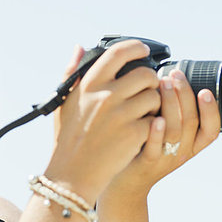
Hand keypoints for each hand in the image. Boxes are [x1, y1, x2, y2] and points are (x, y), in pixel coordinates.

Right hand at [46, 40, 161, 203]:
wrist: (72, 174)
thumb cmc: (68, 138)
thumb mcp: (64, 102)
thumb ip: (72, 73)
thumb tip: (80, 47)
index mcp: (89, 84)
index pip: (117, 53)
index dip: (135, 48)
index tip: (143, 50)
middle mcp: (105, 96)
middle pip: (145, 75)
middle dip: (151, 82)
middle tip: (146, 91)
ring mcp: (121, 115)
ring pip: (155, 97)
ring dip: (154, 104)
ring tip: (143, 113)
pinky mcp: (134, 134)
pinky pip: (156, 120)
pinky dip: (153, 125)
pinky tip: (142, 131)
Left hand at [102, 69, 221, 199]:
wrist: (124, 184)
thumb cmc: (142, 150)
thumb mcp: (164, 134)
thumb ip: (171, 112)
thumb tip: (169, 76)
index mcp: (190, 145)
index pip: (212, 129)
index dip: (212, 111)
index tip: (205, 90)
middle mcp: (181, 152)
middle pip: (192, 122)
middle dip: (185, 94)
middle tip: (175, 75)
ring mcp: (165, 158)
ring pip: (176, 130)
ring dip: (171, 103)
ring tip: (163, 83)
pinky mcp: (146, 162)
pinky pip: (155, 147)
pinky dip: (157, 132)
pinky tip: (155, 117)